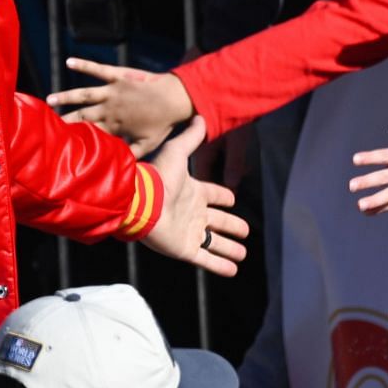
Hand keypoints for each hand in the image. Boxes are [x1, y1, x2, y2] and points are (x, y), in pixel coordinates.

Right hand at [49, 58, 193, 157]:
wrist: (176, 98)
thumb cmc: (162, 124)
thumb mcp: (147, 145)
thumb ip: (129, 155)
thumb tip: (115, 167)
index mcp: (115, 126)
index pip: (90, 133)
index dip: (75, 138)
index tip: (59, 143)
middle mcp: (110, 108)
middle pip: (82, 115)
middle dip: (64, 120)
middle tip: (46, 125)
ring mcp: (113, 91)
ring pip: (84, 94)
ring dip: (66, 96)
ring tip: (49, 99)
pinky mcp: (118, 75)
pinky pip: (98, 69)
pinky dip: (83, 64)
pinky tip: (70, 62)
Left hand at [142, 117, 246, 275]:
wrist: (141, 202)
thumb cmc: (159, 177)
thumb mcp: (177, 152)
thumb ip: (190, 138)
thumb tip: (200, 116)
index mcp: (192, 192)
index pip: (212, 195)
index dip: (222, 197)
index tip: (233, 200)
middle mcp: (192, 213)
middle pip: (217, 221)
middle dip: (232, 227)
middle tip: (246, 232)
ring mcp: (189, 232)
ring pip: (214, 243)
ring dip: (229, 249)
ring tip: (243, 254)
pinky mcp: (184, 249)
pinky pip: (206, 260)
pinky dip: (220, 266)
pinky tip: (233, 271)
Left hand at [347, 132, 387, 214]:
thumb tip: (380, 167)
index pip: (385, 155)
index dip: (370, 158)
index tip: (355, 160)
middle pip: (386, 177)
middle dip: (368, 181)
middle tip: (352, 185)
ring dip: (375, 201)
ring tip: (360, 206)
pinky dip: (384, 208)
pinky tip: (370, 212)